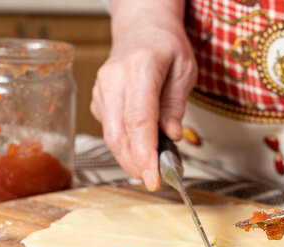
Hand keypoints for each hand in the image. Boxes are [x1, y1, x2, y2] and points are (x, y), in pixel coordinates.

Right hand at [90, 0, 196, 190]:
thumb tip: (170, 136)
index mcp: (140, 68)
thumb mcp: (184, 70)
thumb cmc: (165, 46)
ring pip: (110, 135)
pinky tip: (137, 148)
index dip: (144, 154)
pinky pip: (108, 129)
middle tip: (154, 180)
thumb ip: (176, 105)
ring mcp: (102, 89)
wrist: (140, 29)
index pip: (139, 120)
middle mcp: (114, 79)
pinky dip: (123, 145)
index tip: (153, 178)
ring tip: (148, 168)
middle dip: (135, 164)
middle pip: (118, 134)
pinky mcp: (98, 99)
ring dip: (128, 158)